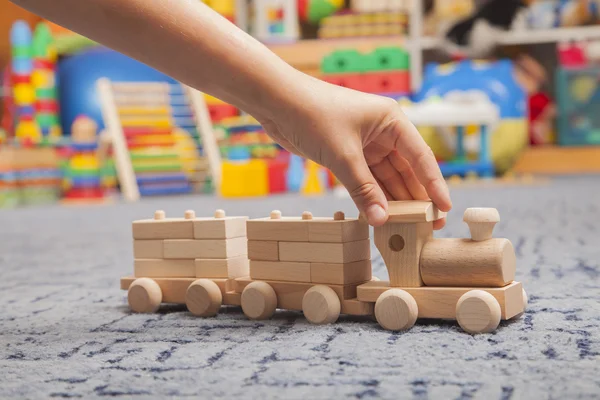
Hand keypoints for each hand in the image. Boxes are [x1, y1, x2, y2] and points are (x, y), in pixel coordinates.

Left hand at [257, 76, 451, 227]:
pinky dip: (372, 197)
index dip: (434, 184)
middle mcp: (383, 132)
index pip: (421, 157)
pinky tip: (379, 215)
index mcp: (391, 121)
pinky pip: (366, 180)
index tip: (444, 208)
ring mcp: (365, 144)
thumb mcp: (343, 156)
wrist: (277, 102)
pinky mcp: (348, 154)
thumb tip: (381, 220)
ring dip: (393, 200)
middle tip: (427, 225)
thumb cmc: (313, 115)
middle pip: (406, 170)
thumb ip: (363, 190)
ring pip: (386, 178)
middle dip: (415, 197)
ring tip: (405, 226)